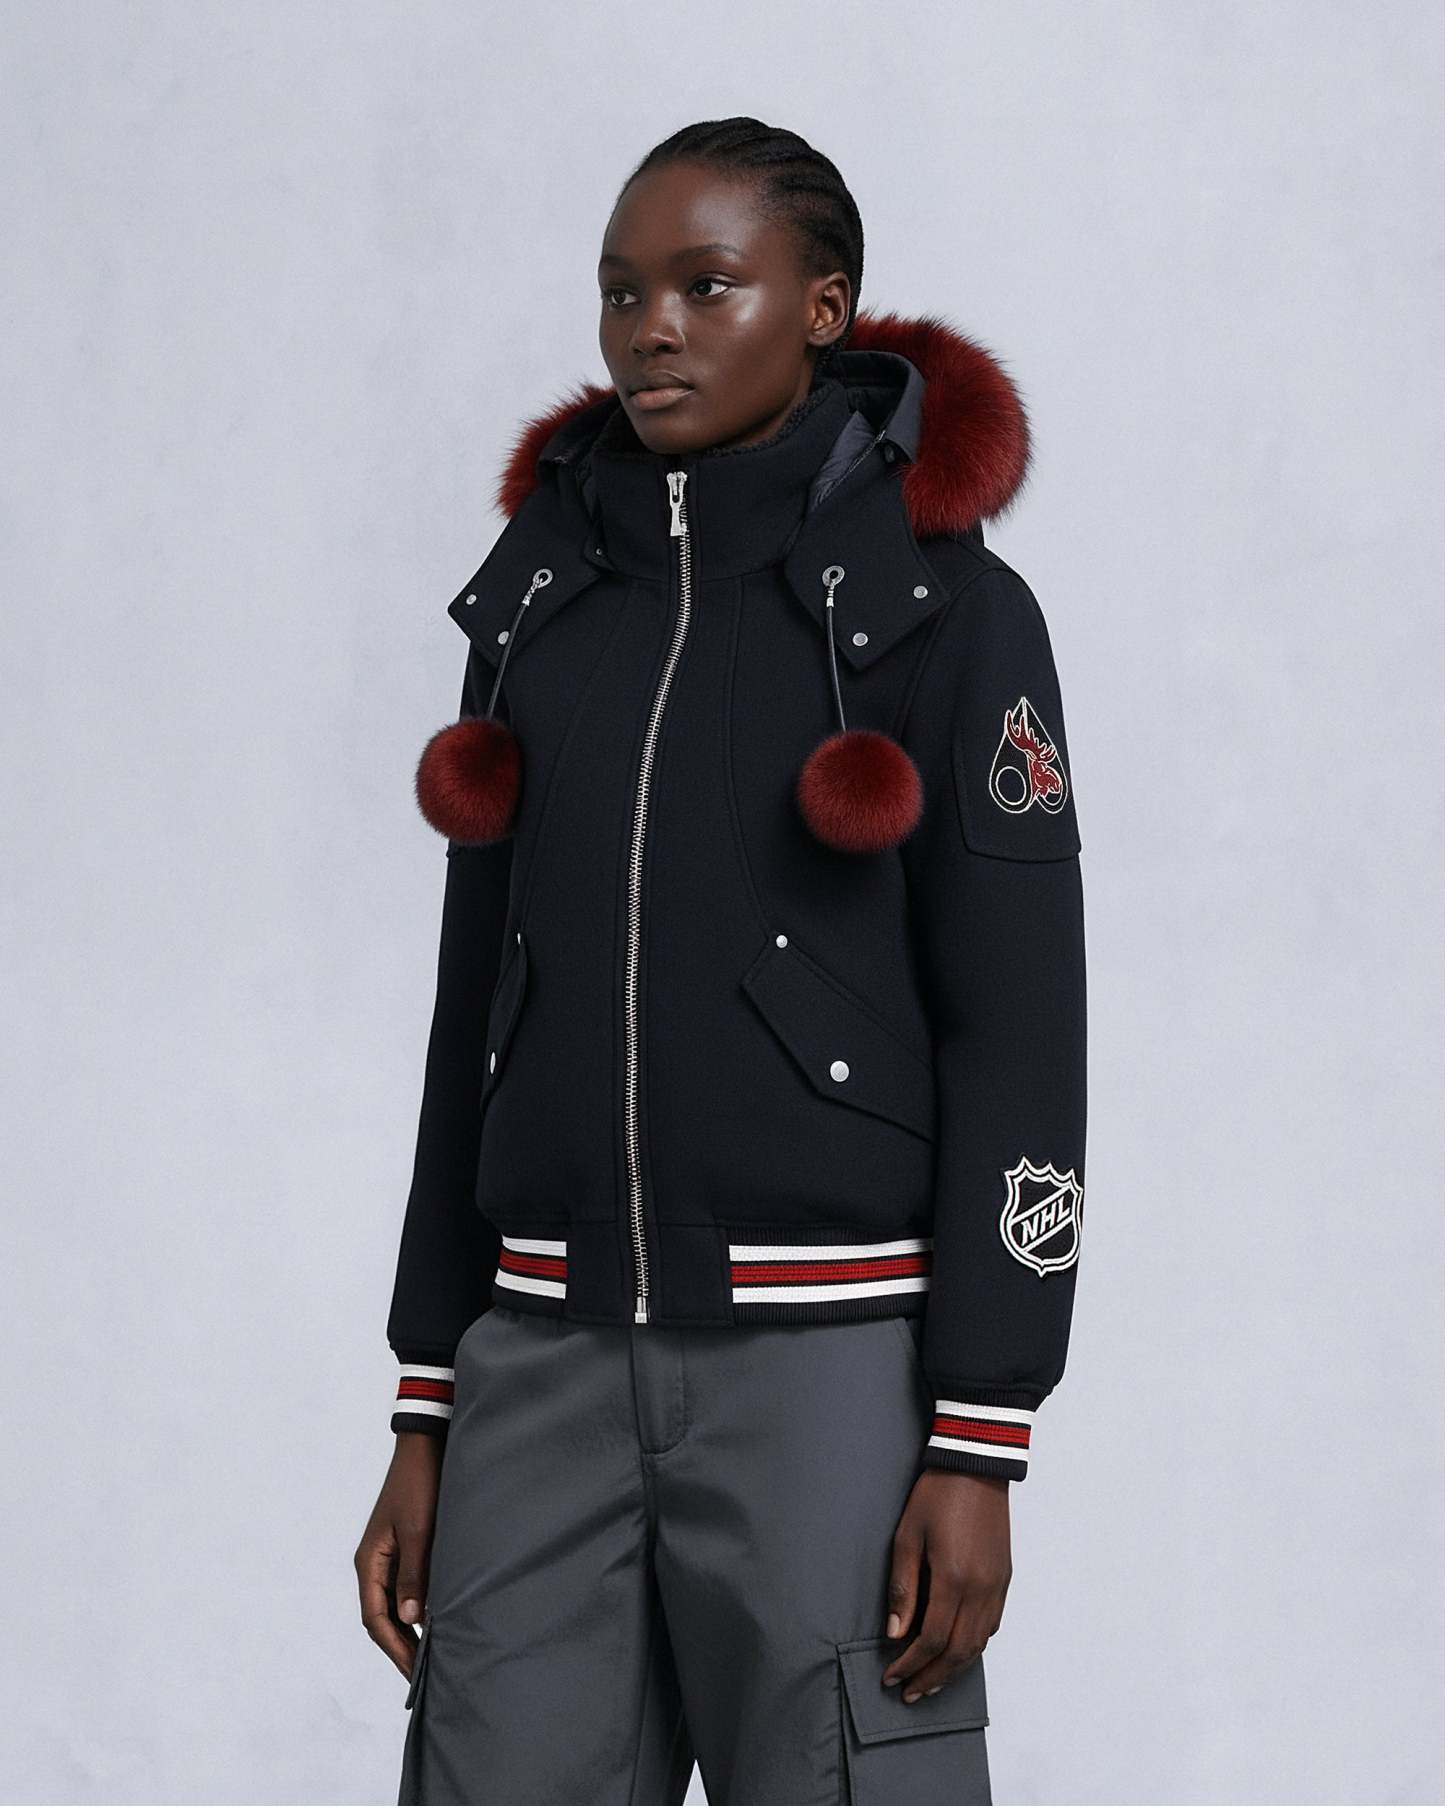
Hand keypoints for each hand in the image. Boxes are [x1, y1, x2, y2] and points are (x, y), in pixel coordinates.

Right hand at [354, 1431, 444, 1681]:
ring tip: (432, 1657)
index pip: (375, 1618)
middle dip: (401, 1647)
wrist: (426, 1446)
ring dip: (410, 1630)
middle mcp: (374, 1563)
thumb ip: (414, 1575)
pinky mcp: (406, 1548)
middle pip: (382, 1617)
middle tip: (425, 1676)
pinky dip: (419, 1608)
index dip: (394, 1648)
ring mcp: (389, 1556)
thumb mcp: (419, 1531)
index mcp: (369, 1562)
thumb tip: (410, 1619)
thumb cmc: (420, 1485)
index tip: (414, 1673)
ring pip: (395, 1605)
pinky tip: (437, 1621)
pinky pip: (407, 1588)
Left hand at [882, 1470, 1011, 1701]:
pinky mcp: (1005, 1578)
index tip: (890, 1675)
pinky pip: (991, 1626)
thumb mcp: (907, 1536)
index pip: (932, 1639)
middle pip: (959, 1652)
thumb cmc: (937, 1496)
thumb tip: (895, 1632)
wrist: (976, 1466)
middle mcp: (981, 1589)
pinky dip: (973, 1646)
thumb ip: (903, 1587)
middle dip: (932, 1677)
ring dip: (954, 1669)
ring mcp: (997, 1585)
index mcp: (954, 1579)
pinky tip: (957, 1651)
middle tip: (908, 1693)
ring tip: (930, 1682)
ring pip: (979, 1644)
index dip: (910, 1663)